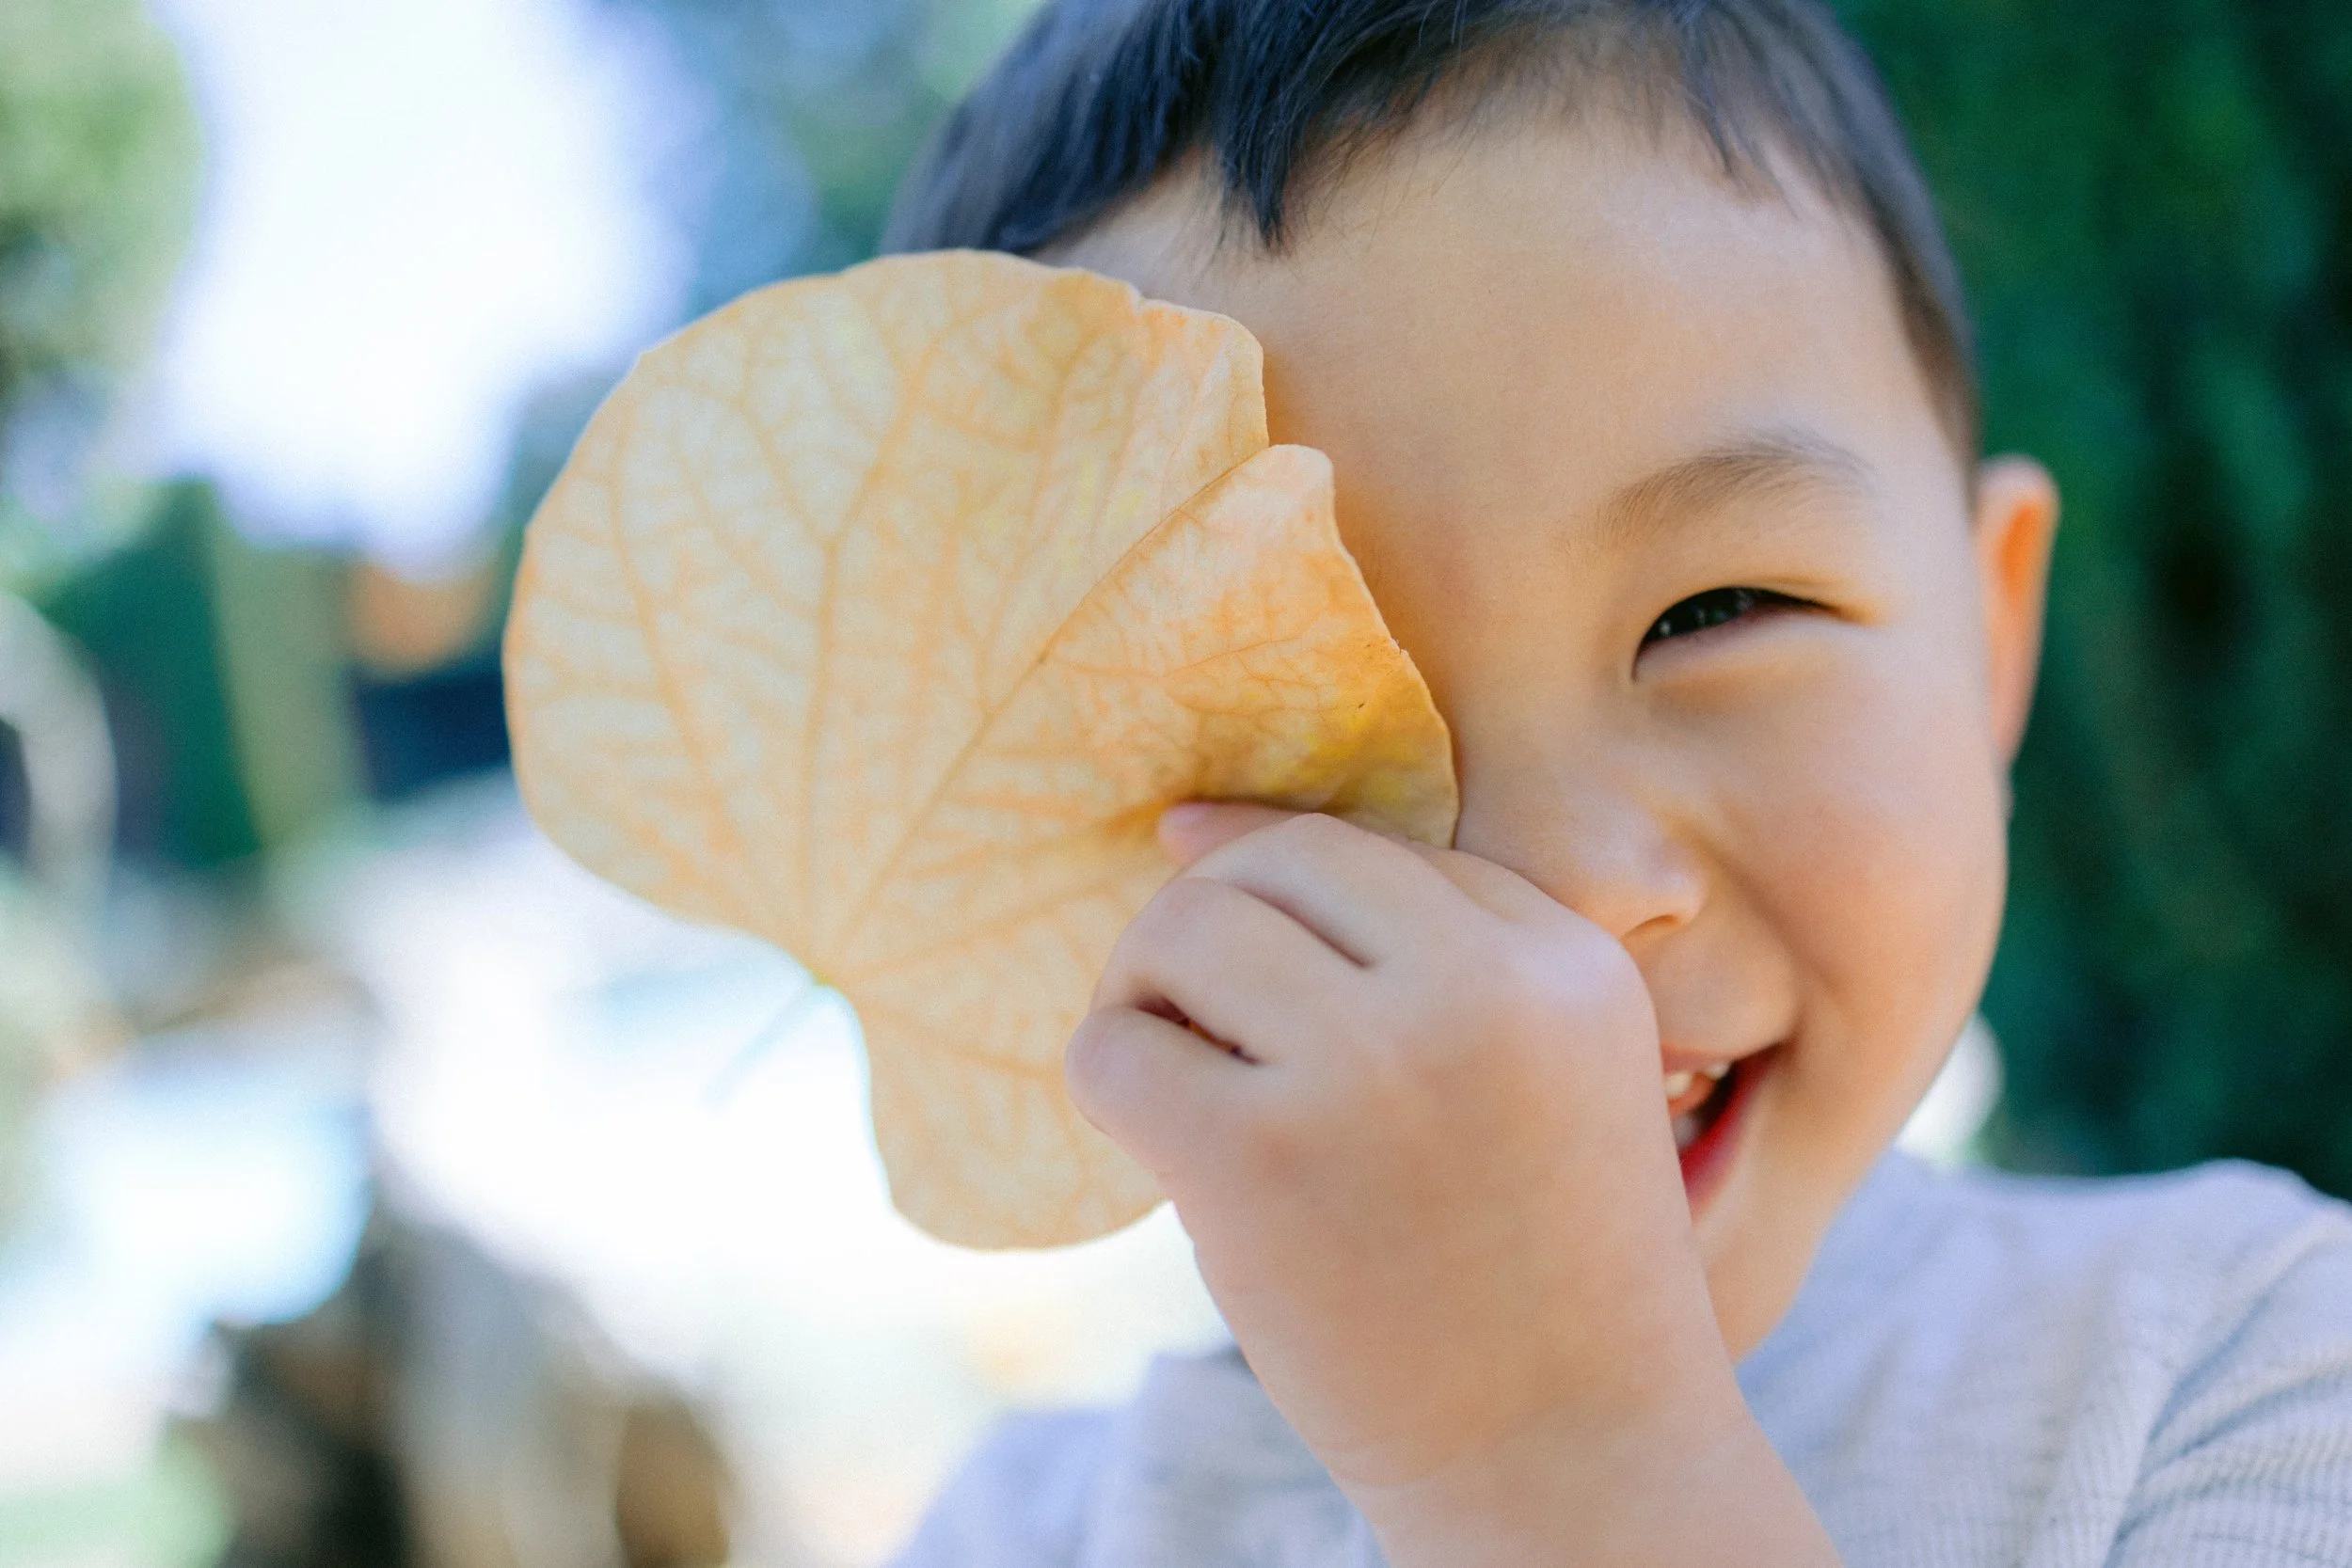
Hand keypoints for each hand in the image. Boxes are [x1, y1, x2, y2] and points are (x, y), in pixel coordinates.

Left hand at [1065, 802, 1787, 1558]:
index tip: (1272, 987)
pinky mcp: (1261, 1160)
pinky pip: (1116, 1050)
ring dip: (1155, 994)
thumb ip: (1416, 949)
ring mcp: (1367, 1069)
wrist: (1574, 1466)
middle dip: (1215, 929)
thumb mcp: (1554, 1077)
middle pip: (1275, 865)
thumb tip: (1185, 823)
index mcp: (1566, 961)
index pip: (1378, 852)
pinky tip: (1165, 1146)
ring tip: (1187, 1078)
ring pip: (1184, 931)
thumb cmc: (1544, 1271)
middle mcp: (1478, 991)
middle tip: (1209, 1028)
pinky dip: (1114, 1083)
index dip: (1294, 900)